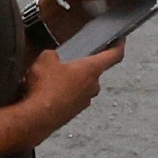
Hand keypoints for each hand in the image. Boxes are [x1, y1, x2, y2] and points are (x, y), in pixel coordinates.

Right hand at [0, 38, 118, 157]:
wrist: (37, 117)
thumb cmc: (46, 87)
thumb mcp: (46, 59)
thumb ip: (54, 55)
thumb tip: (54, 59)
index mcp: (91, 69)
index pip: (114, 56)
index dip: (118, 46)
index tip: (120, 40)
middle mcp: (93, 86)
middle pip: (93, 71)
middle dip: (81, 66)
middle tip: (67, 61)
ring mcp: (84, 102)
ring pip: (81, 86)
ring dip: (71, 81)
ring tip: (51, 78)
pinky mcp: (73, 113)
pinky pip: (71, 98)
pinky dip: (63, 94)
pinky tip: (47, 92)